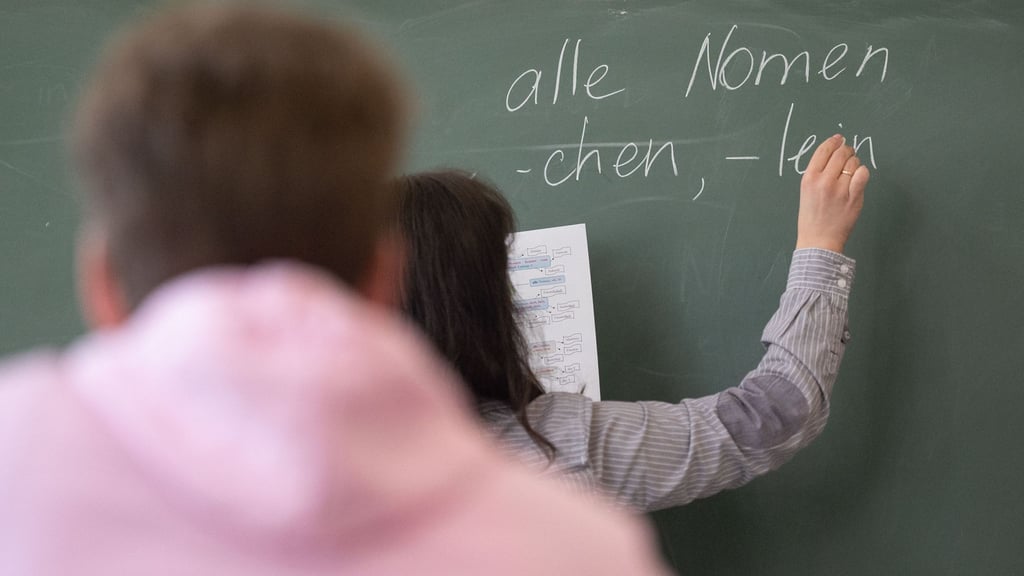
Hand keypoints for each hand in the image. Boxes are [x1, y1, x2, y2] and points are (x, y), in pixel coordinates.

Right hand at [795, 134, 869, 253]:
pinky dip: (862, 173)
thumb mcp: (806, 191)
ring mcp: (840, 189)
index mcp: (809, 178)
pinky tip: (858, 178)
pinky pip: (863, 174)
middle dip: (846, 150)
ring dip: (854, 163)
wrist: (819, 240)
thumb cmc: (811, 217)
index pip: (823, 150)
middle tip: (848, 154)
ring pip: (853, 163)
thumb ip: (818, 173)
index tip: (839, 139)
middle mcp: (824, 181)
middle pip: (840, 153)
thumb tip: (834, 152)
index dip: (833, 142)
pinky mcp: (854, 197)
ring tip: (850, 172)